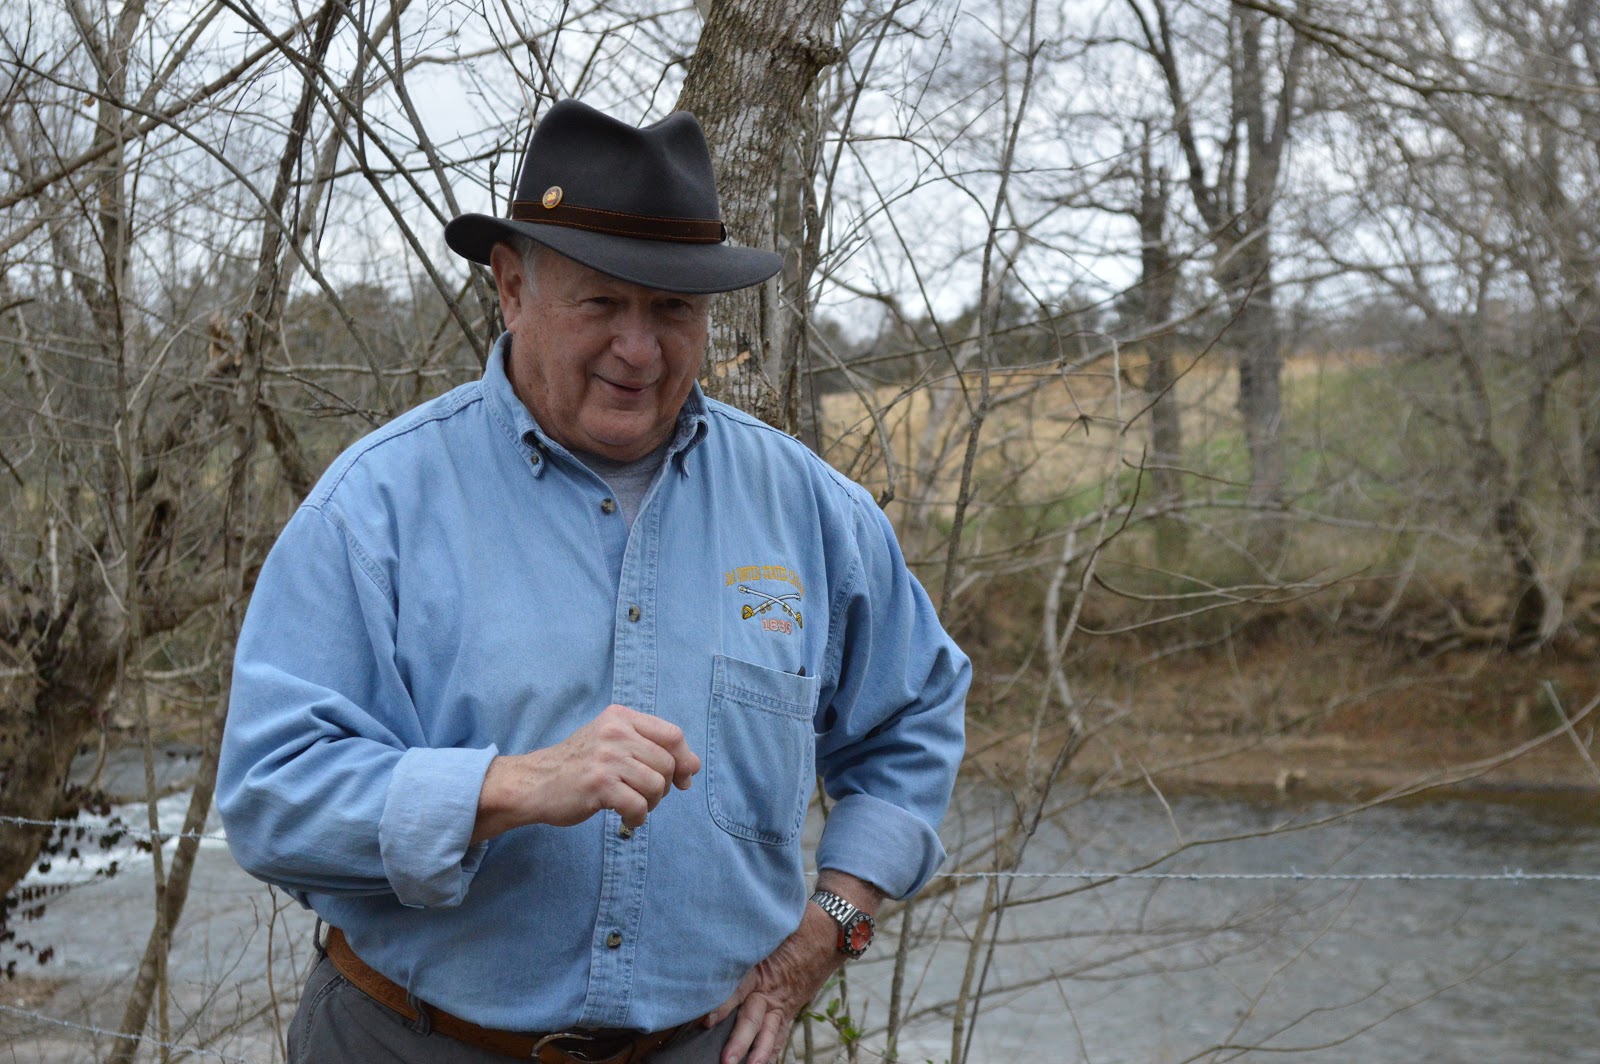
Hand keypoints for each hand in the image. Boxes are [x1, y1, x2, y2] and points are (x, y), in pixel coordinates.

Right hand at [473, 704, 699, 841]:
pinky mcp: (599, 784)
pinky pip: (638, 806)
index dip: (684, 759)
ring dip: (650, 803)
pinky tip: (625, 818)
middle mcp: (615, 732)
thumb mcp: (613, 743)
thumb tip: (694, 767)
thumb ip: (651, 748)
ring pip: (656, 785)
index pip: (673, 735)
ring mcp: (607, 757)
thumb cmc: (578, 766)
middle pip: (667, 763)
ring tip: (632, 805)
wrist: (534, 782)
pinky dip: (637, 818)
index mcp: (621, 717)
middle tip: (644, 796)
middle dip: (663, 787)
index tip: (681, 779)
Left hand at [706, 871, 882, 1063]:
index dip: (722, 1006)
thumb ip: (743, 942)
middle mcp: (771, 988)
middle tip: (726, 1059)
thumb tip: (715, 939)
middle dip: (739, 1040)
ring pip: (768, 1030)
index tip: (705, 1021)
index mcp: (761, 968)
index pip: (738, 989)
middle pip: (752, 1017)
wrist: (830, 932)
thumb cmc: (795, 926)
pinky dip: (771, 1050)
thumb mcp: (767, 929)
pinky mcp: (789, 1008)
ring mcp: (782, 1001)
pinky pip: (780, 1033)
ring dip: (757, 1051)